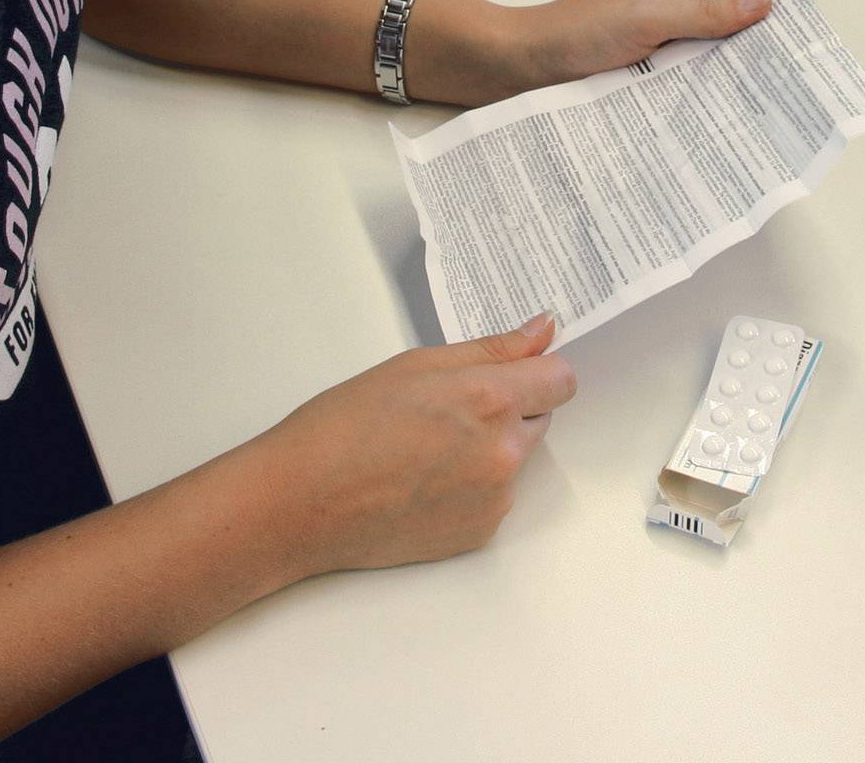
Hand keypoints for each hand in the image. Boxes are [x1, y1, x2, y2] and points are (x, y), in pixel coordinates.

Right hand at [255, 313, 577, 575]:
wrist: (303, 503)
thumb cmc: (345, 428)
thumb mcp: (416, 366)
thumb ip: (491, 350)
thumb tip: (542, 332)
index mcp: (490, 401)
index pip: (561, 379)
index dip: (539, 371)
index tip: (518, 370)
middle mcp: (503, 453)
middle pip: (541, 418)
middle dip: (510, 408)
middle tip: (449, 409)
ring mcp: (495, 498)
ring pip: (516, 458)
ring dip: (489, 448)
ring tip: (426, 449)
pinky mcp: (480, 532)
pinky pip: (495, 496)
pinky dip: (472, 487)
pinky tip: (423, 481)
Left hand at [510, 0, 772, 92]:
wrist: (521, 66)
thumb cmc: (574, 32)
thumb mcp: (644, 19)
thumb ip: (704, 14)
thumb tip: (762, 2)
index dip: (767, 13)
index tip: (797, 44)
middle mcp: (673, 3)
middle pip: (730, 23)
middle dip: (753, 49)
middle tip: (785, 83)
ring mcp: (663, 38)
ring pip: (711, 55)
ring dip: (727, 75)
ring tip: (760, 104)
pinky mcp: (651, 69)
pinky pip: (688, 78)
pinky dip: (703, 91)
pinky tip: (720, 113)